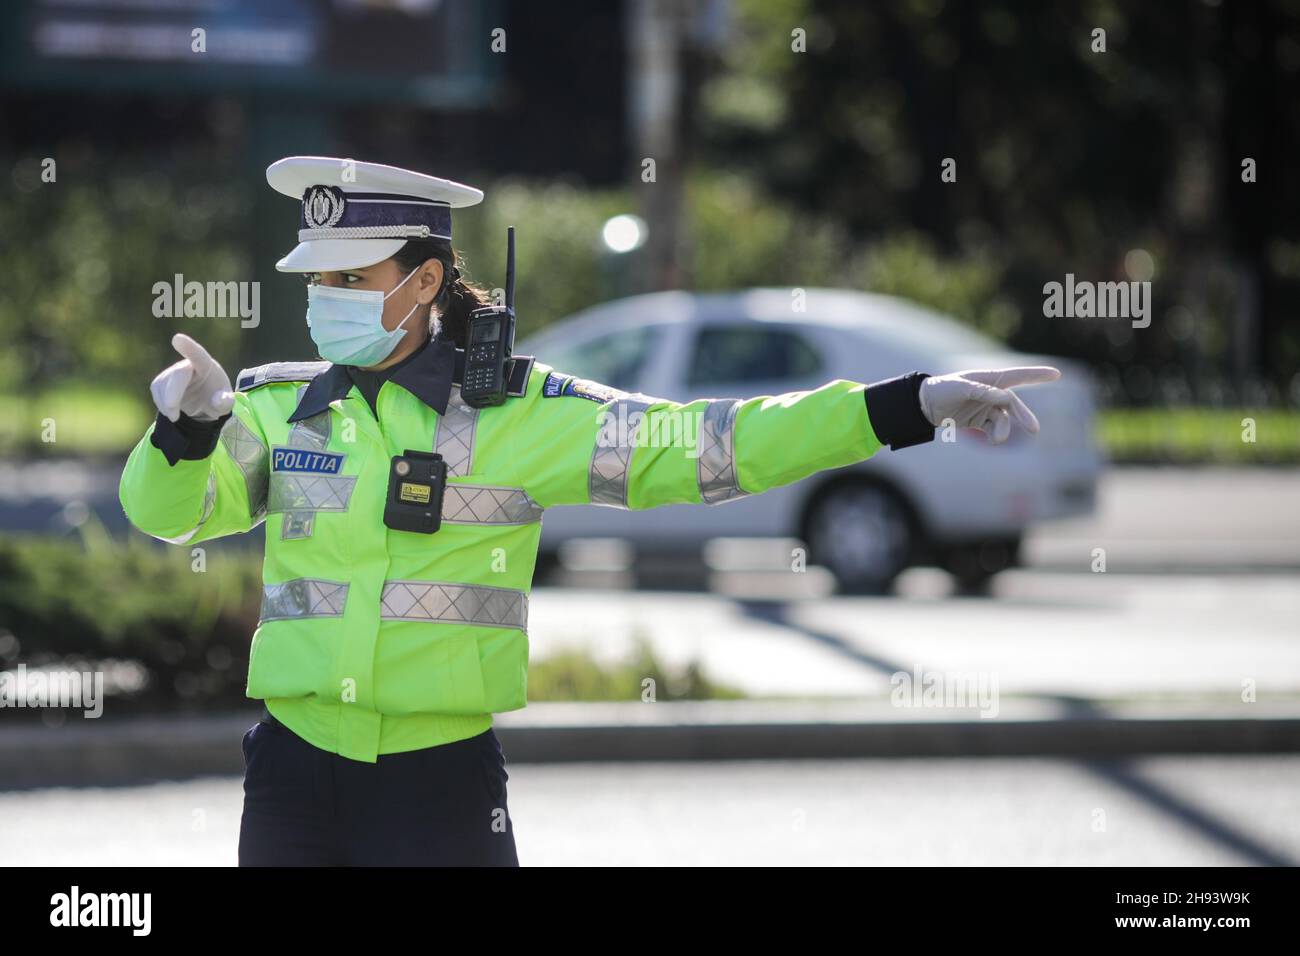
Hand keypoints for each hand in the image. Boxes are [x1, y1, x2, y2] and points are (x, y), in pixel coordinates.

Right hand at [150, 333, 235, 422]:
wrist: (205, 401)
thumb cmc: (218, 397)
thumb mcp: (225, 403)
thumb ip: (225, 402)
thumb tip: (219, 400)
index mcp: (207, 366)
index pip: (198, 354)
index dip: (188, 347)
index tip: (177, 339)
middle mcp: (188, 364)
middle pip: (177, 374)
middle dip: (173, 395)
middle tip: (174, 417)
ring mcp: (173, 371)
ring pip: (163, 384)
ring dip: (167, 404)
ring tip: (176, 417)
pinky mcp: (161, 380)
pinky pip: (157, 390)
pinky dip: (162, 404)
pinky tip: (170, 411)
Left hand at [917, 366, 1060, 443]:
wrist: (924, 405)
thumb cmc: (942, 389)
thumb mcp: (960, 387)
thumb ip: (983, 391)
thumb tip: (1005, 398)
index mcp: (989, 378)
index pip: (1018, 376)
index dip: (1037, 375)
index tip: (1057, 374)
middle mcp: (991, 393)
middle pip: (1014, 404)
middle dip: (1023, 416)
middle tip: (1034, 429)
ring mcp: (986, 407)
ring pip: (1003, 420)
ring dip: (1002, 430)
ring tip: (995, 441)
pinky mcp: (980, 421)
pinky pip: (993, 429)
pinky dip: (995, 436)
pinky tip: (992, 441)